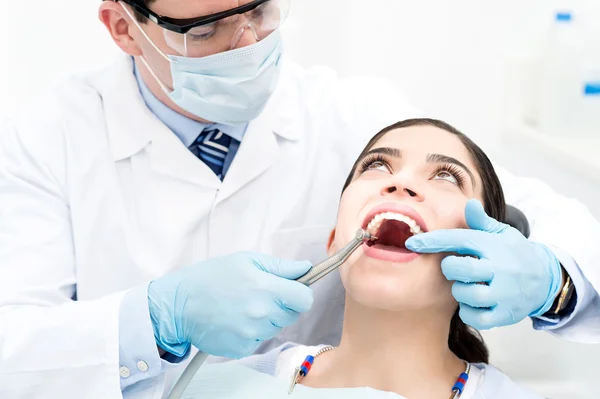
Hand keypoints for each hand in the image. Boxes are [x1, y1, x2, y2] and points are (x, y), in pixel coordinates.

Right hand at [147, 252, 313, 358]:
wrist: (179, 305)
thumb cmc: (211, 278)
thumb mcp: (246, 260)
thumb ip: (280, 266)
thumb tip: (305, 268)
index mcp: (266, 289)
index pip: (305, 299)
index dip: (301, 292)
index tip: (292, 289)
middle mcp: (262, 314)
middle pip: (292, 314)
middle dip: (283, 304)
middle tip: (260, 293)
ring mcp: (252, 334)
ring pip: (276, 327)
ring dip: (268, 318)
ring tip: (244, 305)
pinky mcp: (242, 349)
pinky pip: (259, 339)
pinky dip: (252, 331)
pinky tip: (235, 319)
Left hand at [405, 199, 562, 329]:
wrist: (546, 279)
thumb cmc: (514, 253)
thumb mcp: (502, 233)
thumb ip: (481, 222)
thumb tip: (469, 203)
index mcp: (494, 246)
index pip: (458, 239)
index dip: (432, 241)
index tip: (412, 243)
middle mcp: (499, 269)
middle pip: (457, 269)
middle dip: (450, 268)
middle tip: (458, 268)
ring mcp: (503, 293)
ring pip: (464, 294)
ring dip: (460, 291)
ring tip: (469, 285)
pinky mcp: (505, 314)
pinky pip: (475, 317)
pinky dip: (468, 311)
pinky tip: (474, 303)